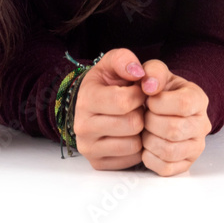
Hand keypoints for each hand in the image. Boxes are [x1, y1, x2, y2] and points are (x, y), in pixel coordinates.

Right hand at [71, 48, 148, 170]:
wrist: (95, 104)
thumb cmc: (108, 82)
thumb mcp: (113, 62)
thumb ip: (125, 59)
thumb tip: (138, 73)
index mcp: (86, 99)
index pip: (124, 102)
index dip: (140, 94)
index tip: (138, 90)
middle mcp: (82, 126)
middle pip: (132, 124)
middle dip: (141, 113)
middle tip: (138, 107)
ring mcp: (88, 148)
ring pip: (134, 144)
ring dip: (141, 132)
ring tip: (134, 118)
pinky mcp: (97, 163)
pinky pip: (132, 159)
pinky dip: (137, 148)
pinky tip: (130, 134)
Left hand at [139, 60, 211, 176]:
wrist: (162, 109)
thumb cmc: (158, 91)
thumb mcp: (156, 73)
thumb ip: (153, 71)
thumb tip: (149, 85)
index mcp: (199, 99)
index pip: (183, 104)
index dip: (159, 103)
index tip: (149, 99)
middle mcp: (202, 124)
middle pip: (174, 130)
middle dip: (150, 123)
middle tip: (145, 116)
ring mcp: (196, 147)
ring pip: (169, 151)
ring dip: (149, 141)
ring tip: (146, 130)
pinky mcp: (185, 164)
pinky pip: (165, 168)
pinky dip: (150, 158)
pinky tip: (148, 145)